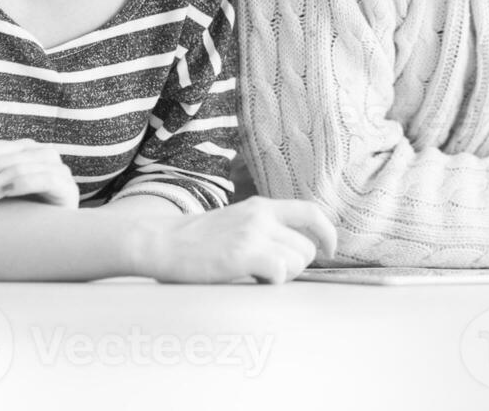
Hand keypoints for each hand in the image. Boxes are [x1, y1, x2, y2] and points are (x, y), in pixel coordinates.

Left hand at [0, 133, 79, 215]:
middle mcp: (42, 153)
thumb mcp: (5, 188)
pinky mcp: (66, 185)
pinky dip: (18, 185)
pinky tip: (2, 195)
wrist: (62, 234)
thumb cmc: (29, 210)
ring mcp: (57, 167)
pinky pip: (40, 179)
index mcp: (26, 148)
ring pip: (13, 169)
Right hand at [129, 197, 338, 284]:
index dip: (327, 233)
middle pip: (307, 247)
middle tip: (271, 273)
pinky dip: (271, 282)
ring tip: (255, 276)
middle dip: (297, 267)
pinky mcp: (242, 254)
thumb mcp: (235, 221)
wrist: (160, 241)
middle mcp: (261, 216)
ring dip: (283, 276)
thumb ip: (263, 228)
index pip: (311, 212)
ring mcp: (252, 234)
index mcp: (261, 206)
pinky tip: (250, 280)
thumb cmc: (195, 240)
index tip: (328, 251)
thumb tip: (294, 250)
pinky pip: (280, 273)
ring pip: (296, 261)